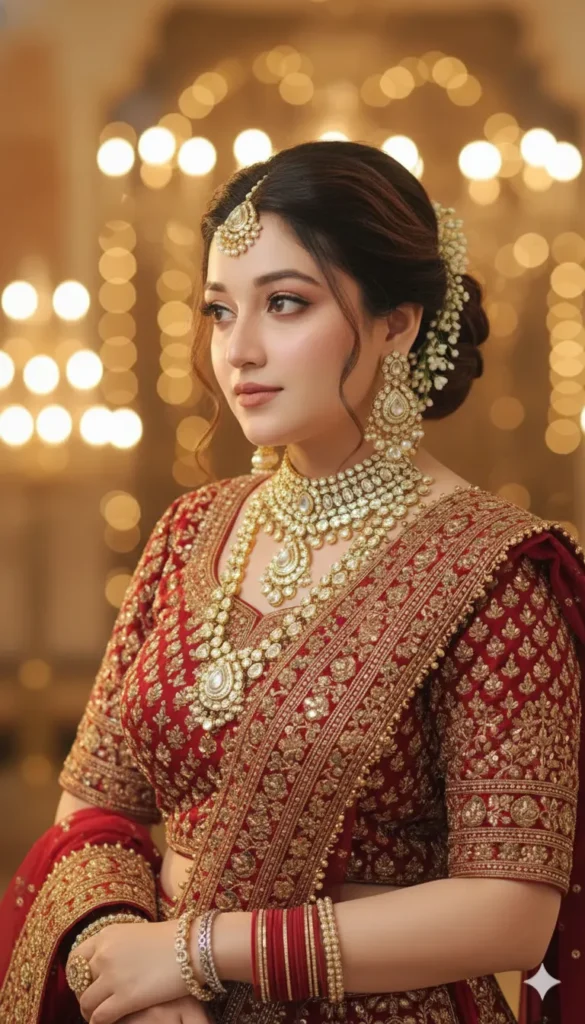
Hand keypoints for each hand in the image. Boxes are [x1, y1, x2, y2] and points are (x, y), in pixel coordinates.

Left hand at [68, 918, 198, 1023]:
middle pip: (79, 982)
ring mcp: (112, 975)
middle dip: (84, 994)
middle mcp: (104, 953)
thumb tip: (111, 966)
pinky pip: (99, 1017)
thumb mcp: (138, 934)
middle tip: (94, 1003)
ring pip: (86, 1003)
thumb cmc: (174, 940)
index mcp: (107, 935)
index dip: (79, 974)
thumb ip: (120, 948)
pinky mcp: (124, 997)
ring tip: (99, 1016)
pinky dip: (99, 1023)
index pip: (76, 957)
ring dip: (90, 1012)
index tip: (87, 983)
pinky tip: (108, 1023)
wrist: (194, 947)